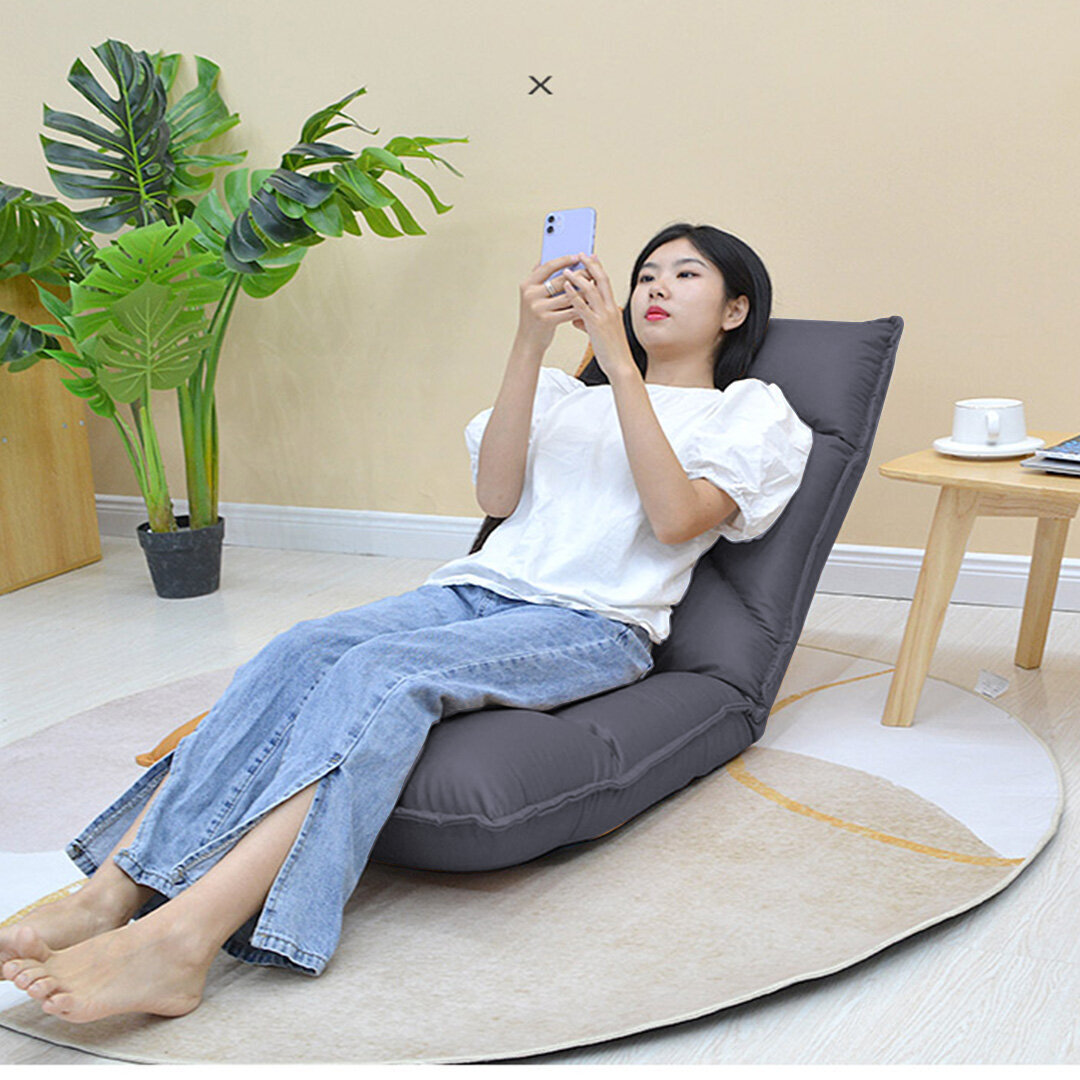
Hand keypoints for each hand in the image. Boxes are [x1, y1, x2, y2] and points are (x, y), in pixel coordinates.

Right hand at [517, 253, 590, 349]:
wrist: (528, 342)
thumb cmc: (535, 317)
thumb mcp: (533, 296)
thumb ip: (541, 279)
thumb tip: (557, 260)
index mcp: (527, 284)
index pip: (548, 266)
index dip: (564, 260)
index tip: (578, 256)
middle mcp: (531, 295)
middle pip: (560, 279)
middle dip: (579, 275)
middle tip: (592, 271)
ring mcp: (538, 308)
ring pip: (568, 295)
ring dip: (583, 291)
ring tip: (594, 286)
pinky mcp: (547, 320)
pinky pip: (569, 310)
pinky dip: (581, 306)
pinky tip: (590, 303)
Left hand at [560, 253, 639, 381]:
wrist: (620, 365)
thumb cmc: (611, 351)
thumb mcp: (600, 333)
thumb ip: (588, 322)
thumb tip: (576, 320)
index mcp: (613, 308)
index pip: (606, 283)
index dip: (598, 268)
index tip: (590, 257)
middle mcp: (610, 308)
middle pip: (601, 280)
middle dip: (590, 265)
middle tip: (580, 254)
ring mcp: (604, 316)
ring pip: (591, 290)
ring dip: (577, 277)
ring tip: (566, 269)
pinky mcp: (596, 325)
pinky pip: (583, 307)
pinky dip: (573, 295)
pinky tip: (565, 288)